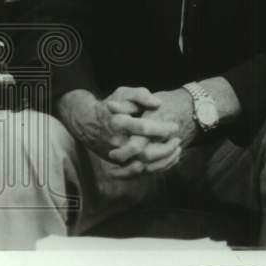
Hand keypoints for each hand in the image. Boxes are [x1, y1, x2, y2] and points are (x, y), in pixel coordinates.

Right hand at [58, 87, 180, 178]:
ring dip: (162, 160)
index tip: (175, 126)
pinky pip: (137, 173)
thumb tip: (158, 103)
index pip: (143, 128)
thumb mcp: (123, 93)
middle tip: (177, 139)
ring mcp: (116, 155)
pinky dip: (153, 170)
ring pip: (142, 166)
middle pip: (144, 152)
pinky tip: (167, 161)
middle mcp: (117, 141)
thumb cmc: (110, 105)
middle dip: (165, 148)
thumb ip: (141, 95)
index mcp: (119, 122)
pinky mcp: (117, 164)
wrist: (87, 122)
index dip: (162, 128)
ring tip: (177, 149)